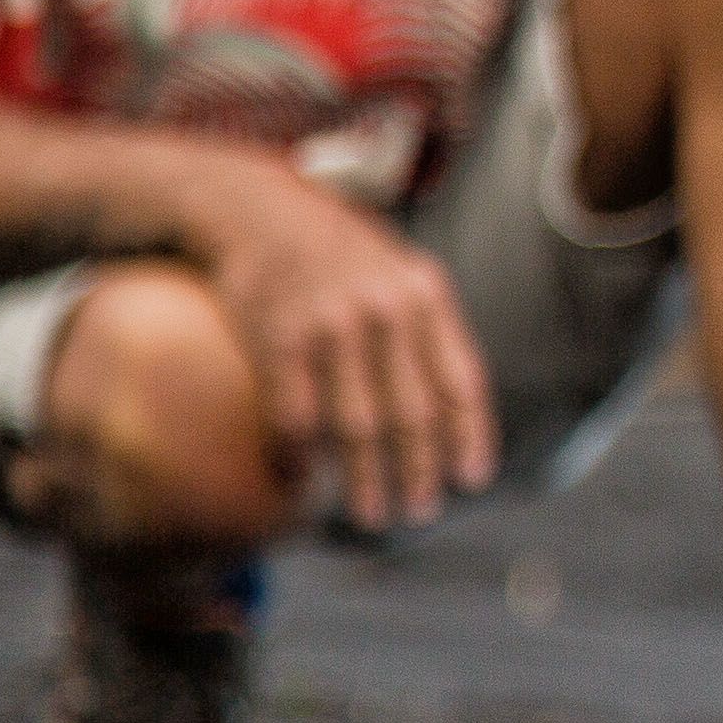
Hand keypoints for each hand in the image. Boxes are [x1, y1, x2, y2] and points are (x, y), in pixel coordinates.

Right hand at [185, 158, 494, 533]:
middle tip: (418, 514)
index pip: (461, 380)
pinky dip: (299, 459)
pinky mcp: (278, 336)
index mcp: (424, 294)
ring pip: (358, 425)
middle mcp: (385, 309)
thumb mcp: (393, 267)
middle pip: (413, 413)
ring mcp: (332, 323)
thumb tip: (449, 404)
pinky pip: (295, 416)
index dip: (470, 436)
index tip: (472, 481)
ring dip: (366, 480)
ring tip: (371, 516)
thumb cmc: (329, 248)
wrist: (250, 206)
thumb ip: (423, 324)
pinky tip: (301, 485)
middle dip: (419, 472)